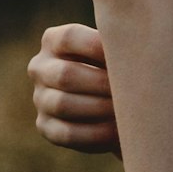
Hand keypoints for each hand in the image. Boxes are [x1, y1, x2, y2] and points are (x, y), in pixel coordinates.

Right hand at [28, 23, 120, 158]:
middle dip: (102, 84)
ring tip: (126, 110)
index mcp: (54, 40)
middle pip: (65, 75)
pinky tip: (116, 130)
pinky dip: (95, 133)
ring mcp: (40, 98)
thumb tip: (132, 48)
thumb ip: (117, 44)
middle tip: (132, 89)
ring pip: (63, 105)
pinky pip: (66, 133)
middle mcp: (40, 67)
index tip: (127, 55)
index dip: (97, 47)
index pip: (69, 38)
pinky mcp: (46, 126)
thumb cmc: (117, 64)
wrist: (111, 99)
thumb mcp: (113, 49)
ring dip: (99, 109)